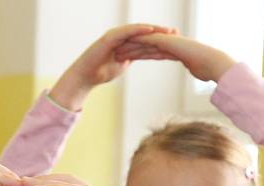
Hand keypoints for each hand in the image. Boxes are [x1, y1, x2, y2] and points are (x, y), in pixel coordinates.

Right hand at [49, 23, 175, 110]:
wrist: (85, 76)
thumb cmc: (101, 72)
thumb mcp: (122, 65)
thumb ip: (132, 59)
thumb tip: (143, 58)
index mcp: (126, 43)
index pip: (146, 41)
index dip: (160, 41)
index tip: (175, 42)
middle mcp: (122, 37)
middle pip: (145, 33)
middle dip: (161, 33)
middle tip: (177, 33)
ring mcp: (116, 35)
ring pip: (138, 30)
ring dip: (154, 29)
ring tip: (167, 31)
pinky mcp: (111, 37)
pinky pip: (127, 31)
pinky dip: (139, 30)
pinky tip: (150, 30)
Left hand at [114, 33, 235, 82]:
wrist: (212, 63)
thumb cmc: (207, 69)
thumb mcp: (194, 69)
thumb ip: (191, 67)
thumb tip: (194, 71)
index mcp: (172, 51)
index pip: (151, 53)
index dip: (138, 56)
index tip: (126, 61)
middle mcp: (168, 44)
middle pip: (145, 46)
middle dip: (130, 50)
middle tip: (116, 54)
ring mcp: (168, 40)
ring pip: (145, 42)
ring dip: (130, 47)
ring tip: (116, 51)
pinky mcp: (168, 40)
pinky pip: (150, 40)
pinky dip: (138, 42)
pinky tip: (127, 45)